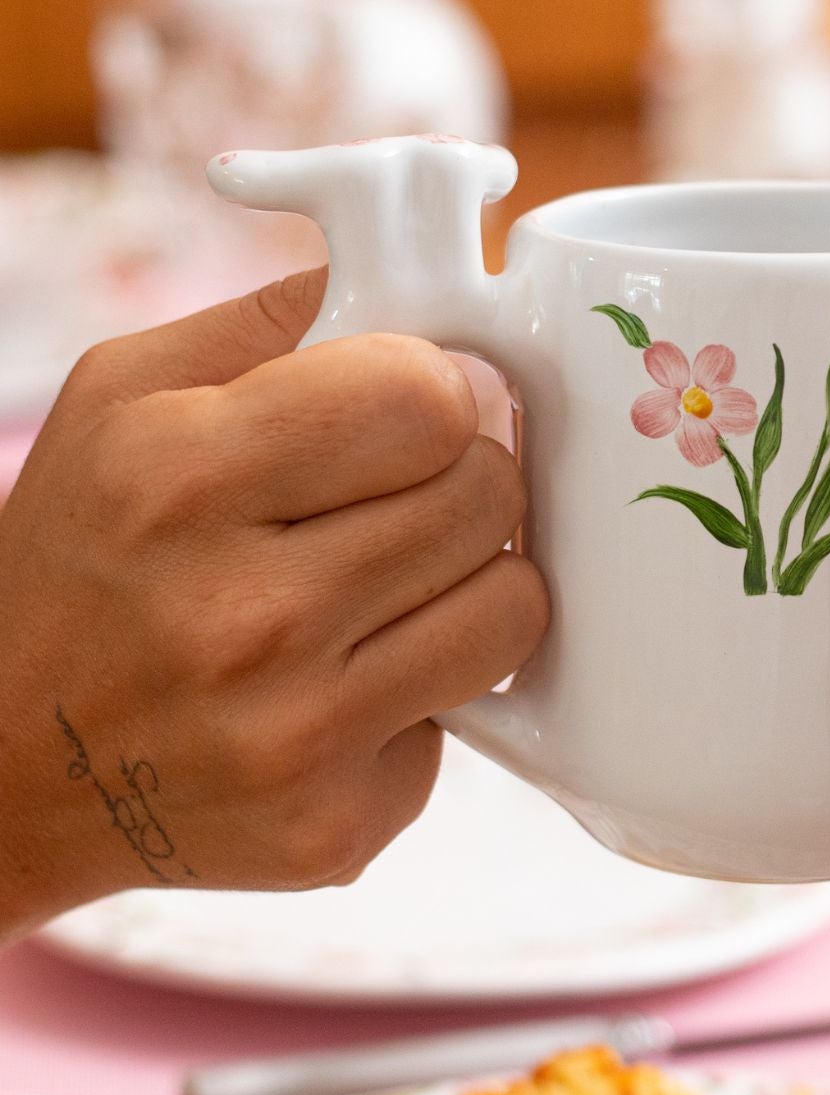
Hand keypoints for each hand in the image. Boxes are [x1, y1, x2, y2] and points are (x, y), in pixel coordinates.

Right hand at [0, 271, 547, 940]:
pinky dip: (427, 690)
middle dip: (468, 478)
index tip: (417, 408)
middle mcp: (240, 613)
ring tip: (396, 582)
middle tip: (411, 495)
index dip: (443, 390)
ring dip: (474, 581)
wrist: (2, 770)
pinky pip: (469, 717)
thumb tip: (415, 268)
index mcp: (178, 477)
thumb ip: (276, 319)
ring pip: (514, 607)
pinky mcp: (336, 826)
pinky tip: (349, 682)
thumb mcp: (123, 399)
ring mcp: (293, 732)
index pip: (429, 397)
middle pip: (487, 494)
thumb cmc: (77, 558)